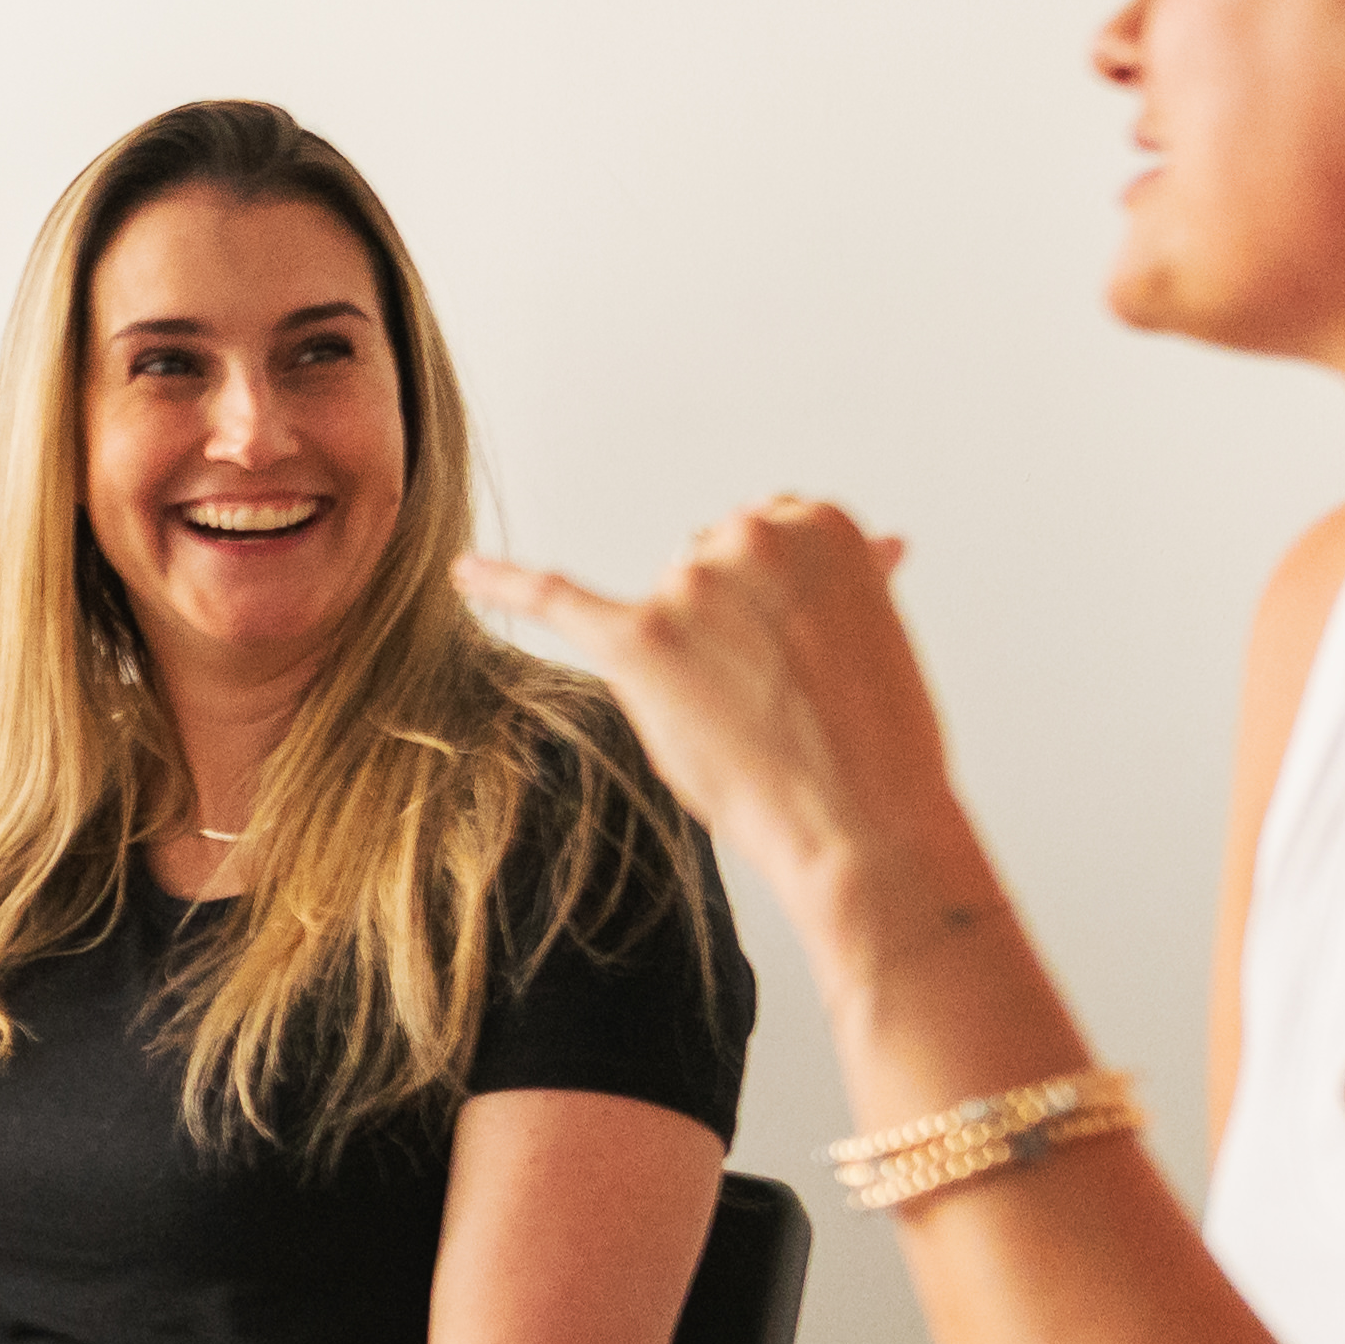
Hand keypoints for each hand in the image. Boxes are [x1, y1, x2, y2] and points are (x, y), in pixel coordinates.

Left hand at [460, 499, 946, 920]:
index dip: (770, 606)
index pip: (760, 541)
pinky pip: (555, 600)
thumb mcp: (875, 635)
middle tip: (777, 698)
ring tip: (746, 716)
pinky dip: (502, 584)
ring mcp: (690, 584)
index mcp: (818, 519)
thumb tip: (883, 544)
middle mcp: (749, 533)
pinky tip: (461, 574)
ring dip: (685, 654)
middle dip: (725, 626)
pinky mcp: (640, 641)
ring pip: (659, 604)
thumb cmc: (876, 738)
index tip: (797, 651)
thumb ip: (845, 585)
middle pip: (702, 567)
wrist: (864, 824)